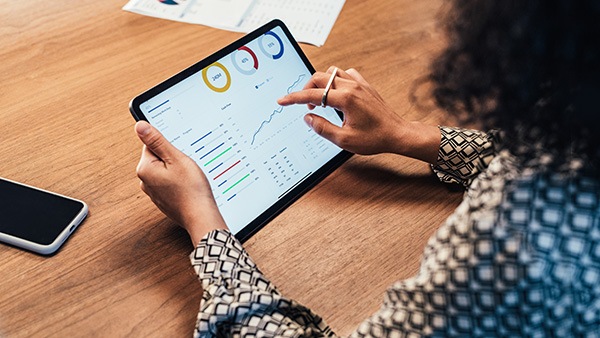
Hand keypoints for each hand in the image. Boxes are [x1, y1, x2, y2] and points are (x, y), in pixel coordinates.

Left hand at [135, 121, 226, 245]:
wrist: (200, 216)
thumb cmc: (191, 189)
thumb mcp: (176, 159)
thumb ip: (157, 141)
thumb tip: (140, 126)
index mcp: (145, 169)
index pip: (151, 145)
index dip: (168, 146)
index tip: (179, 153)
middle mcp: (145, 182)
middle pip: (158, 158)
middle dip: (173, 158)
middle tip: (185, 166)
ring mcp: (154, 192)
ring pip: (165, 171)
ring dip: (177, 171)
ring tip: (188, 177)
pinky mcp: (163, 199)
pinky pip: (169, 183)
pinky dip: (179, 182)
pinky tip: (188, 186)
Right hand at [278, 67, 439, 162]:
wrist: (397, 134)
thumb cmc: (375, 138)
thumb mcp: (344, 140)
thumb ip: (323, 128)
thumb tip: (308, 118)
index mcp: (346, 99)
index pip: (313, 94)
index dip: (294, 98)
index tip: (282, 100)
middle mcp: (352, 86)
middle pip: (319, 78)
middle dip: (306, 89)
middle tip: (304, 104)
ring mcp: (360, 83)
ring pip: (332, 73)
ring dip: (321, 83)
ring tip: (319, 99)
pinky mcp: (365, 85)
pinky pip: (345, 74)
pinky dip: (336, 80)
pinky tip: (336, 92)